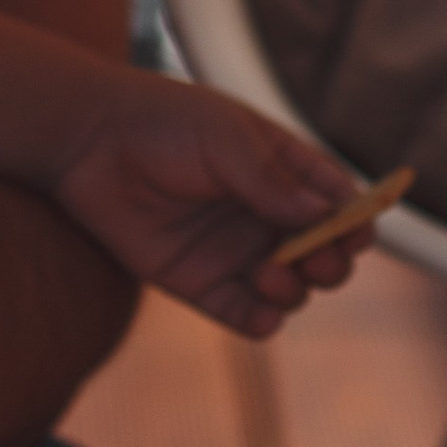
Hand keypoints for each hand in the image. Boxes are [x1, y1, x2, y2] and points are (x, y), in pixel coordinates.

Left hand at [47, 74, 359, 335]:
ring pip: (291, 290)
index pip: (338, 203)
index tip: (354, 234)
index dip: (355, 222)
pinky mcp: (200, 283)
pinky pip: (245, 316)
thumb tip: (328, 216)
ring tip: (269, 274)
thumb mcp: (227, 140)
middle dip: (332, 263)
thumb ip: (274, 182)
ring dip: (295, 290)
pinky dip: (262, 322)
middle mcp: (265, 216)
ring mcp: (235, 252)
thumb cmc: (165, 124)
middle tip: (317, 260)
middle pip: (324, 254)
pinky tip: (263, 314)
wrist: (91, 143)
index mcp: (283, 171)